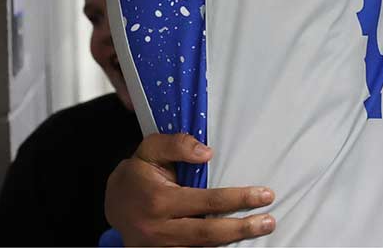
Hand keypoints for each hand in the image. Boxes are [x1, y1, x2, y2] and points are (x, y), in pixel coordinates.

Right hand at [105, 133, 276, 245]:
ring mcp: (158, 247)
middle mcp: (159, 228)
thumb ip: (177, 144)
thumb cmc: (138, 174)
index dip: (238, 199)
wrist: (112, 203)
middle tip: (269, 222)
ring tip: (259, 231)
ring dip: (232, 243)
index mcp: (159, 200)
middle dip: (242, 228)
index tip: (264, 195)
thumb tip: (207, 152)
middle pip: (208, 234)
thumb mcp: (150, 149)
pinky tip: (234, 244)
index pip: (207, 201)